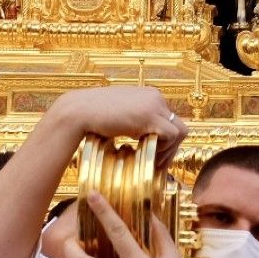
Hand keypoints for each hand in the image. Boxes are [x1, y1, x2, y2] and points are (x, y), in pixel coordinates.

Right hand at [46, 87, 187, 167]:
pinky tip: (149, 155)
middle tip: (159, 162)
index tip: (155, 154)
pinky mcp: (150, 116)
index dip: (165, 139)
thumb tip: (143, 135)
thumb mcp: (121, 114)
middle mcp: (155, 96)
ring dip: (169, 150)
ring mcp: (154, 105)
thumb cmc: (93, 116)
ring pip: (180, 131)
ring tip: (154, 161)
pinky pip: (172, 136)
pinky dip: (164, 149)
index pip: (169, 119)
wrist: (78, 111)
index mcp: (149, 95)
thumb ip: (135, 120)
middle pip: (178, 124)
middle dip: (171, 147)